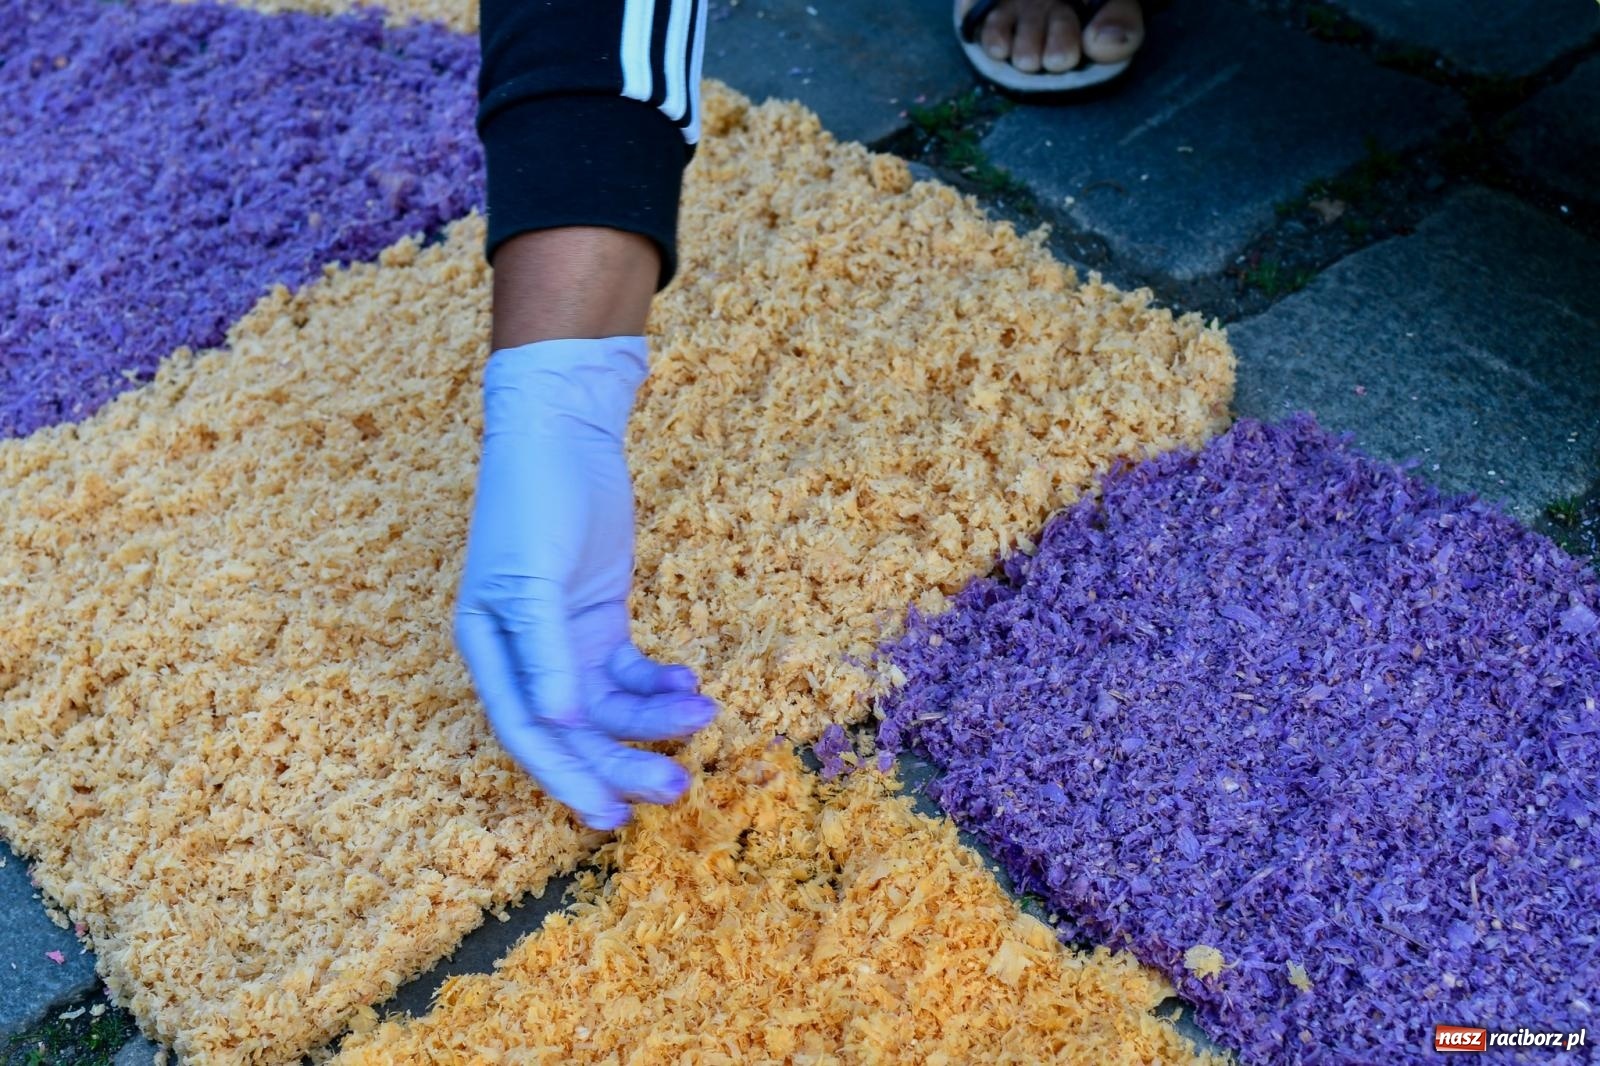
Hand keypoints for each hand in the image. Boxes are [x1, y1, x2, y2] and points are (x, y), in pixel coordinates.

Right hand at [454, 336, 715, 829]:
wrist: (562, 435)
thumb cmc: (532, 501)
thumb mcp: (533, 578)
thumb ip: (544, 654)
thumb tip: (561, 725)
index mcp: (489, 651)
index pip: (527, 733)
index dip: (565, 779)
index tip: (608, 815)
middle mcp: (525, 658)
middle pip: (575, 731)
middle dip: (623, 761)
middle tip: (676, 786)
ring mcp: (566, 642)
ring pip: (611, 706)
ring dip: (654, 719)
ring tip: (702, 716)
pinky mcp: (601, 622)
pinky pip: (633, 673)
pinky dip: (661, 684)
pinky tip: (690, 684)